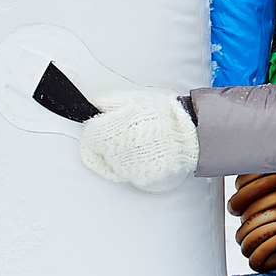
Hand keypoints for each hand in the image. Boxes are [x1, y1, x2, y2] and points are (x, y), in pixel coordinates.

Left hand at [76, 90, 199, 192]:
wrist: (186, 132)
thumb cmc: (161, 114)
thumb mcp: (132, 99)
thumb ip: (109, 102)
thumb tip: (94, 104)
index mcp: (113, 130)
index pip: (89, 138)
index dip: (93, 132)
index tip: (98, 130)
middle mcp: (118, 151)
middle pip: (98, 151)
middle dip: (105, 143)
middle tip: (122, 134)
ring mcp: (128, 166)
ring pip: (111, 164)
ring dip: (117, 155)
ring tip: (135, 142)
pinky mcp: (139, 176)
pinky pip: (126, 172)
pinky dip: (131, 164)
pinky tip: (142, 152)